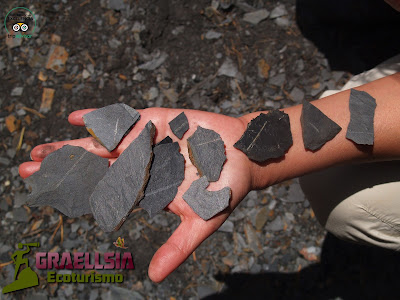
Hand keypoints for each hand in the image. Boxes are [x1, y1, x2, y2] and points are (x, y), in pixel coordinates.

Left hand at [19, 107, 256, 281]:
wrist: (243, 156)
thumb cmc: (224, 190)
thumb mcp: (203, 221)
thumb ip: (179, 246)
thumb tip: (155, 277)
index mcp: (145, 189)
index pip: (102, 192)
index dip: (75, 194)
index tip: (44, 193)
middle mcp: (139, 165)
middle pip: (94, 167)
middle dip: (62, 167)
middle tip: (27, 168)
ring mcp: (146, 143)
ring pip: (103, 144)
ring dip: (72, 145)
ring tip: (41, 149)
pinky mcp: (157, 122)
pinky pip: (125, 120)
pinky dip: (100, 119)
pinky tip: (75, 119)